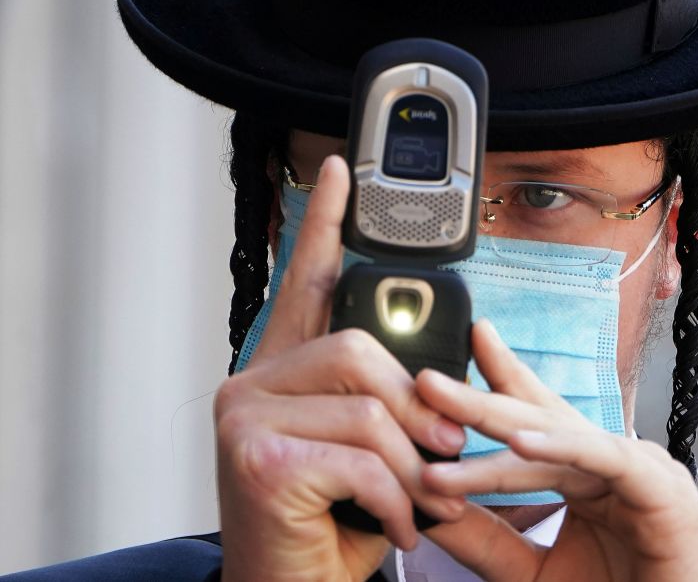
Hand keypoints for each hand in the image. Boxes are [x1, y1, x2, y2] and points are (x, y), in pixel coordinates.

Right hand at [214, 155, 465, 581]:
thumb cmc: (331, 525)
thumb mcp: (368, 453)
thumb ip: (384, 403)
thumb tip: (433, 384)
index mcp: (285, 373)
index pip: (308, 281)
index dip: (328, 226)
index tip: (342, 173)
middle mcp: (251, 381)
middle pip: (361, 348)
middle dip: (419, 408)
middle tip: (448, 455)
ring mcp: (244, 415)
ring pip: (369, 404)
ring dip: (415, 465)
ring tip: (422, 503)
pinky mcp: (256, 457)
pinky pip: (363, 455)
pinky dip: (398, 499)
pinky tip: (395, 528)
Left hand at [416, 319, 697, 581]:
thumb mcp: (529, 570)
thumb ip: (484, 539)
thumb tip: (424, 508)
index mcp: (583, 473)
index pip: (534, 415)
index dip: (500, 376)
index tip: (465, 339)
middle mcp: (608, 461)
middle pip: (534, 416)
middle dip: (477, 395)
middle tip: (425, 377)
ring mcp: (638, 468)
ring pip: (556, 435)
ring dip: (494, 418)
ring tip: (443, 401)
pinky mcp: (661, 489)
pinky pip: (603, 459)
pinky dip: (560, 448)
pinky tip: (518, 442)